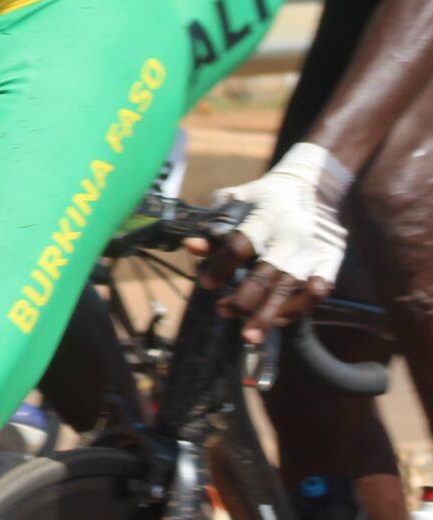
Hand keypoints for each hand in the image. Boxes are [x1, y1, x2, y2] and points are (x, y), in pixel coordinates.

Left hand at [192, 143, 352, 344]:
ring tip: (249, 334)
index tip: (206, 284)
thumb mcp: (235, 201)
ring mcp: (313, 249)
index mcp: (264, 216)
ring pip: (292, 289)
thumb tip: (190, 247)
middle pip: (268, 274)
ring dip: (269, 315)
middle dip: (244, 300)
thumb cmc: (264, 196)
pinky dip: (300, 309)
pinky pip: (318, 291)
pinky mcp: (330, 259)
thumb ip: (213, 225)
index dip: (220, 267)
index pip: (240, 245)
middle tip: (222, 312)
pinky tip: (279, 320)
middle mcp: (290, 235)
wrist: (313, 185)